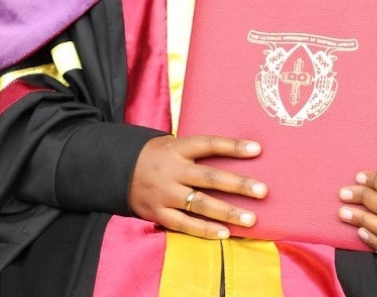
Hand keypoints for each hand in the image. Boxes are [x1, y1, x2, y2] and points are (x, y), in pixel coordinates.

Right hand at [128, 135, 267, 239]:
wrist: (114, 170)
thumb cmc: (154, 156)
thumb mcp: (170, 144)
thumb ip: (195, 150)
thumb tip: (232, 154)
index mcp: (176, 149)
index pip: (209, 144)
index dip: (233, 146)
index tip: (257, 149)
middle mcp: (172, 171)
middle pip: (209, 177)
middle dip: (238, 185)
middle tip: (262, 190)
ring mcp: (164, 194)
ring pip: (200, 204)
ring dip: (227, 212)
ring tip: (251, 219)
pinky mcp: (157, 213)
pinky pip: (184, 225)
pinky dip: (205, 230)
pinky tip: (224, 233)